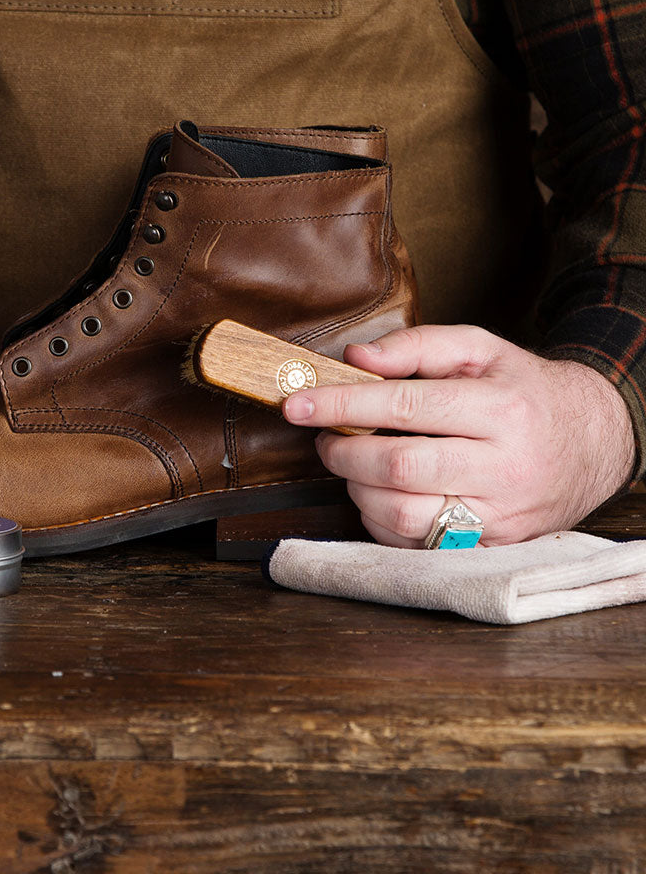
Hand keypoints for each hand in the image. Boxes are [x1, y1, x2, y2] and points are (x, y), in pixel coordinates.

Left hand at [282, 325, 635, 547]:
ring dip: (357, 489)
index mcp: (502, 409)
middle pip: (398, 467)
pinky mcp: (492, 545)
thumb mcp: (481, 350)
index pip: (404, 407)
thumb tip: (355, 358)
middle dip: (342, 453)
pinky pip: (416, 543)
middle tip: (326, 438)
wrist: (594, 442)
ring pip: (403, 513)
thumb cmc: (526, 391)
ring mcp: (500, 514)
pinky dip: (379, 520)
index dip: (341, 406)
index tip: (297, 405)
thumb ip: (416, 347)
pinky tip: (379, 492)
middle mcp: (505, 466)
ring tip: (353, 464)